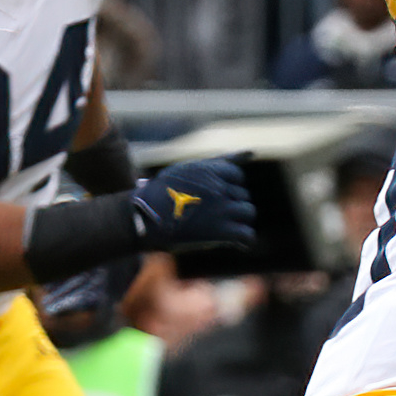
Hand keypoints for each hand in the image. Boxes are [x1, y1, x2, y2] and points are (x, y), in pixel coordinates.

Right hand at [132, 157, 257, 252]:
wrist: (142, 217)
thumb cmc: (163, 193)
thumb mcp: (190, 169)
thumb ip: (222, 161)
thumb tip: (253, 152)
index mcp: (211, 171)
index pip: (237, 177)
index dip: (228, 188)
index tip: (213, 197)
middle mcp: (219, 188)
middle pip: (244, 196)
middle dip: (232, 206)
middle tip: (211, 216)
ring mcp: (221, 209)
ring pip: (248, 213)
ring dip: (239, 221)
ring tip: (222, 228)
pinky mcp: (220, 231)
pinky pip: (247, 235)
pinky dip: (244, 240)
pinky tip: (237, 243)